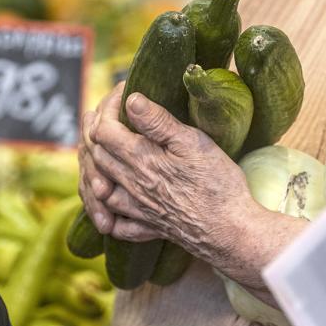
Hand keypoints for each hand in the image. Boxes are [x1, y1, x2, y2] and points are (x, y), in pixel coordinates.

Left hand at [87, 91, 259, 265]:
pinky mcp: (148, 228)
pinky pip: (115, 223)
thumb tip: (131, 100)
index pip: (104, 130)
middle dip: (96, 132)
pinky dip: (107, 212)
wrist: (230, 230)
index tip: (123, 94)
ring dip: (95, 168)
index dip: (107, 108)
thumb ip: (159, 122)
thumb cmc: (217, 184)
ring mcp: (137, 210)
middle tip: (107, 116)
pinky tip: (112, 201)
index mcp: (141, 160)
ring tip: (102, 151)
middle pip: (97, 156)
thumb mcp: (193, 143)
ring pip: (99, 188)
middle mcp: (132, 185)